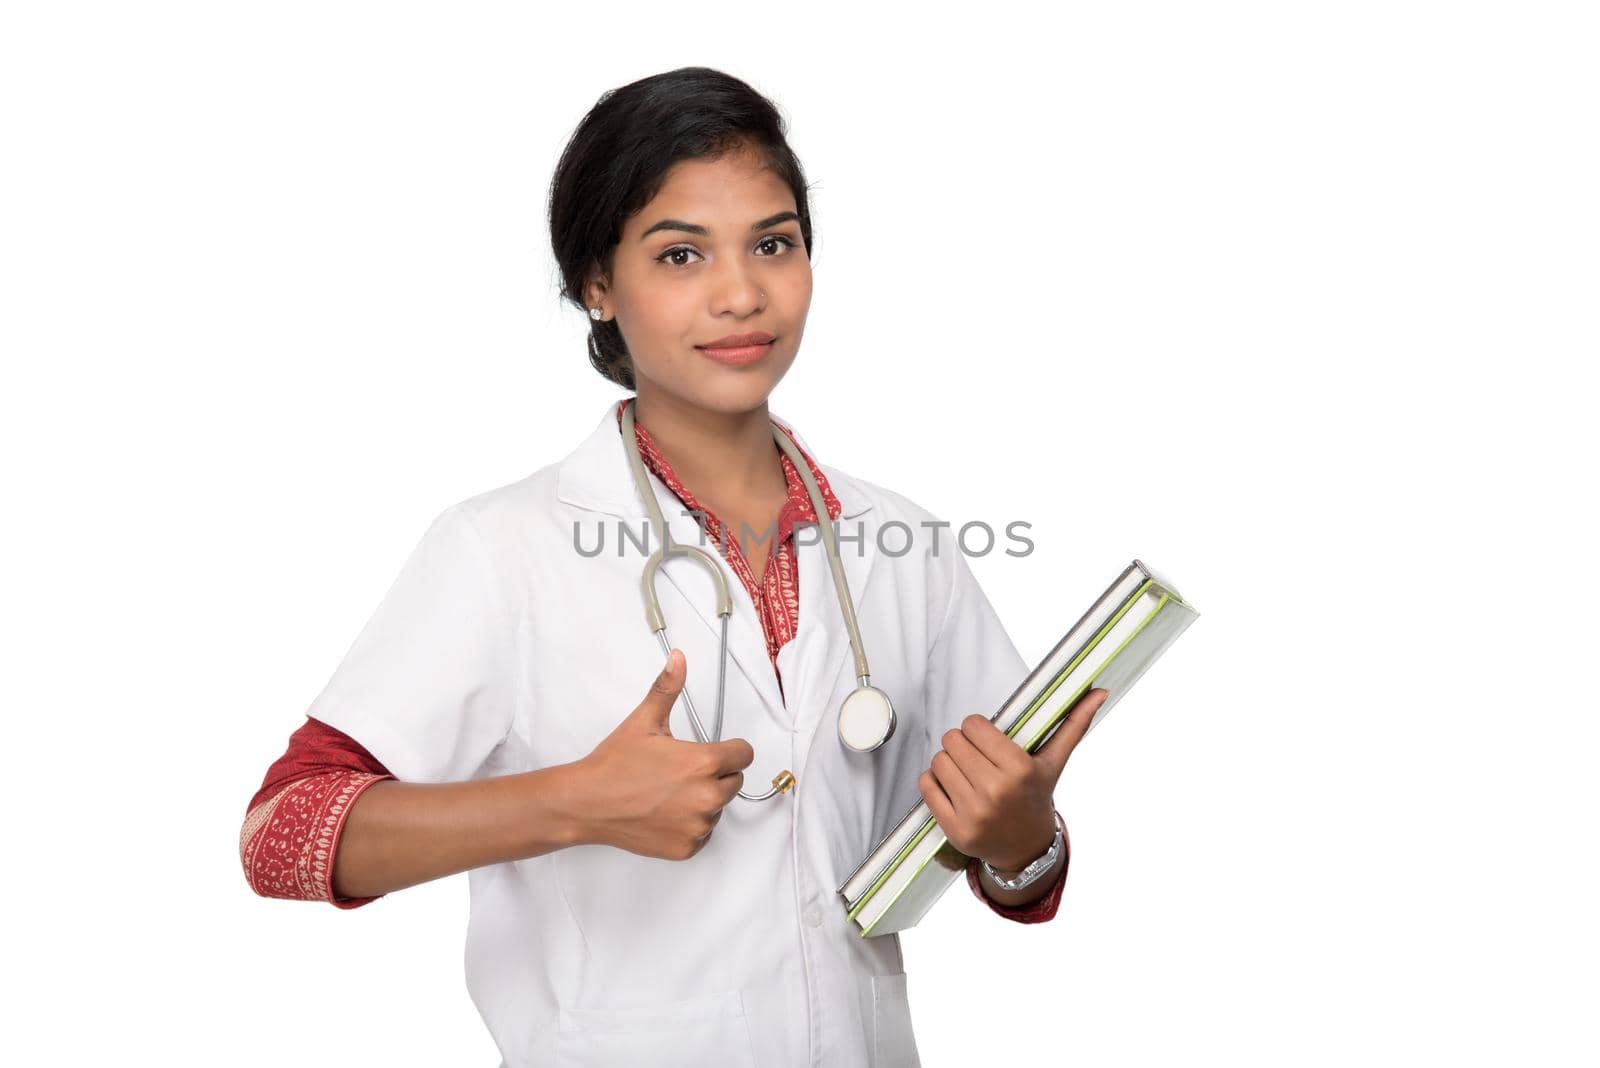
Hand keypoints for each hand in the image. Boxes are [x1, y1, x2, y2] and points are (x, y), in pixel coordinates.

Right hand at [571, 648, 754, 860]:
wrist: (586, 804)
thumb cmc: (614, 764)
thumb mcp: (644, 721)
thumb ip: (667, 688)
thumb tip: (678, 659)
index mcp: (703, 763)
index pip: (745, 754)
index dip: (729, 749)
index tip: (712, 751)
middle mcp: (707, 797)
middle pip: (734, 781)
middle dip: (715, 774)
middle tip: (681, 771)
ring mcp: (698, 826)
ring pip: (718, 808)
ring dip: (703, 800)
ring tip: (668, 792)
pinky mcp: (688, 847)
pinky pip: (704, 833)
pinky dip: (690, 824)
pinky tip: (665, 812)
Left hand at [918, 687, 1107, 871]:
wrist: (1027, 848)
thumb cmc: (1036, 796)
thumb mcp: (1055, 761)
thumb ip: (1074, 724)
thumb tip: (1100, 692)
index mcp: (1019, 770)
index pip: (973, 725)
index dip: (977, 729)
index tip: (987, 741)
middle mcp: (996, 792)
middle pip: (952, 741)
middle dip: (962, 745)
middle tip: (976, 758)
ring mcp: (974, 813)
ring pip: (938, 761)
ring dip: (948, 763)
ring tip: (967, 773)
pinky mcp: (955, 829)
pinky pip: (926, 786)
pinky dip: (934, 783)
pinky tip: (954, 788)